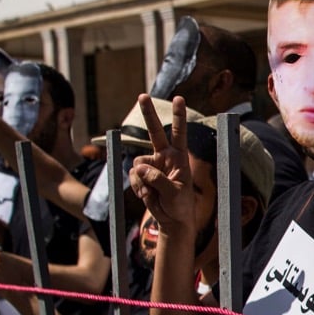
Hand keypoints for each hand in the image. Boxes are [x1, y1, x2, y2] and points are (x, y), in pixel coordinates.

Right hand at [128, 94, 194, 235]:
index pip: (179, 133)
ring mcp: (152, 165)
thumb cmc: (180, 206)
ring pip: (138, 163)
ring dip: (142, 180)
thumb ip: (158, 179)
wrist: (172, 219)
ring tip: (153, 194)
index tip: (179, 98)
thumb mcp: (174, 194)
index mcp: (179, 158)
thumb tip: (139, 167)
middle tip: (143, 95)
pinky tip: (146, 196)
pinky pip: (133, 176)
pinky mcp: (142, 175)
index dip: (178, 116)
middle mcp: (165, 157)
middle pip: (155, 132)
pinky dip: (138, 186)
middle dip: (148, 114)